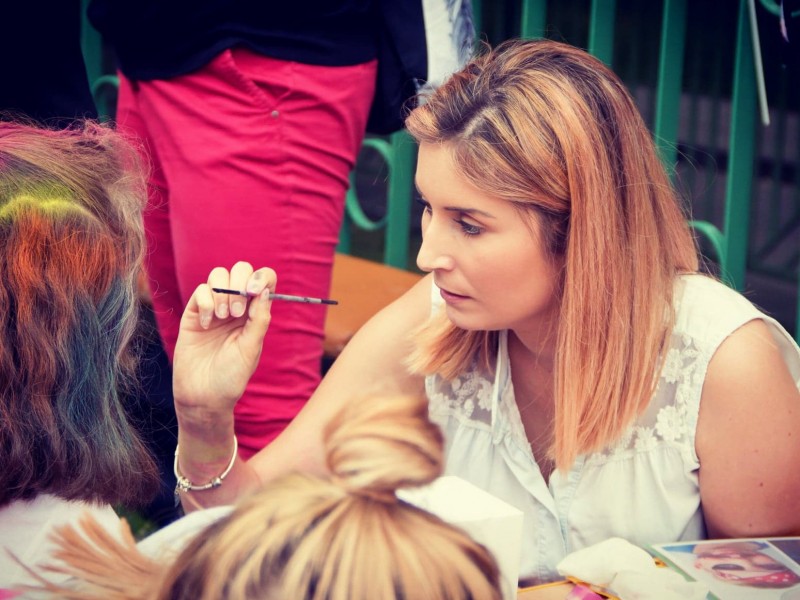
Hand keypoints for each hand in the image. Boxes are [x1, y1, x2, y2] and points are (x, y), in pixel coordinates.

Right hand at [172, 262, 274, 415]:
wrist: (203, 396)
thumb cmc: (231, 376)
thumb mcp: (250, 348)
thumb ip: (258, 319)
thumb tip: (265, 291)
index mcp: (255, 314)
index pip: (264, 281)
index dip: (262, 277)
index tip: (254, 291)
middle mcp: (236, 307)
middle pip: (240, 271)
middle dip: (240, 283)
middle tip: (237, 312)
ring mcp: (215, 309)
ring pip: (218, 276)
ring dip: (223, 293)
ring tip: (223, 318)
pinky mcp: (194, 314)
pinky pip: (200, 292)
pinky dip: (205, 303)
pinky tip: (206, 325)